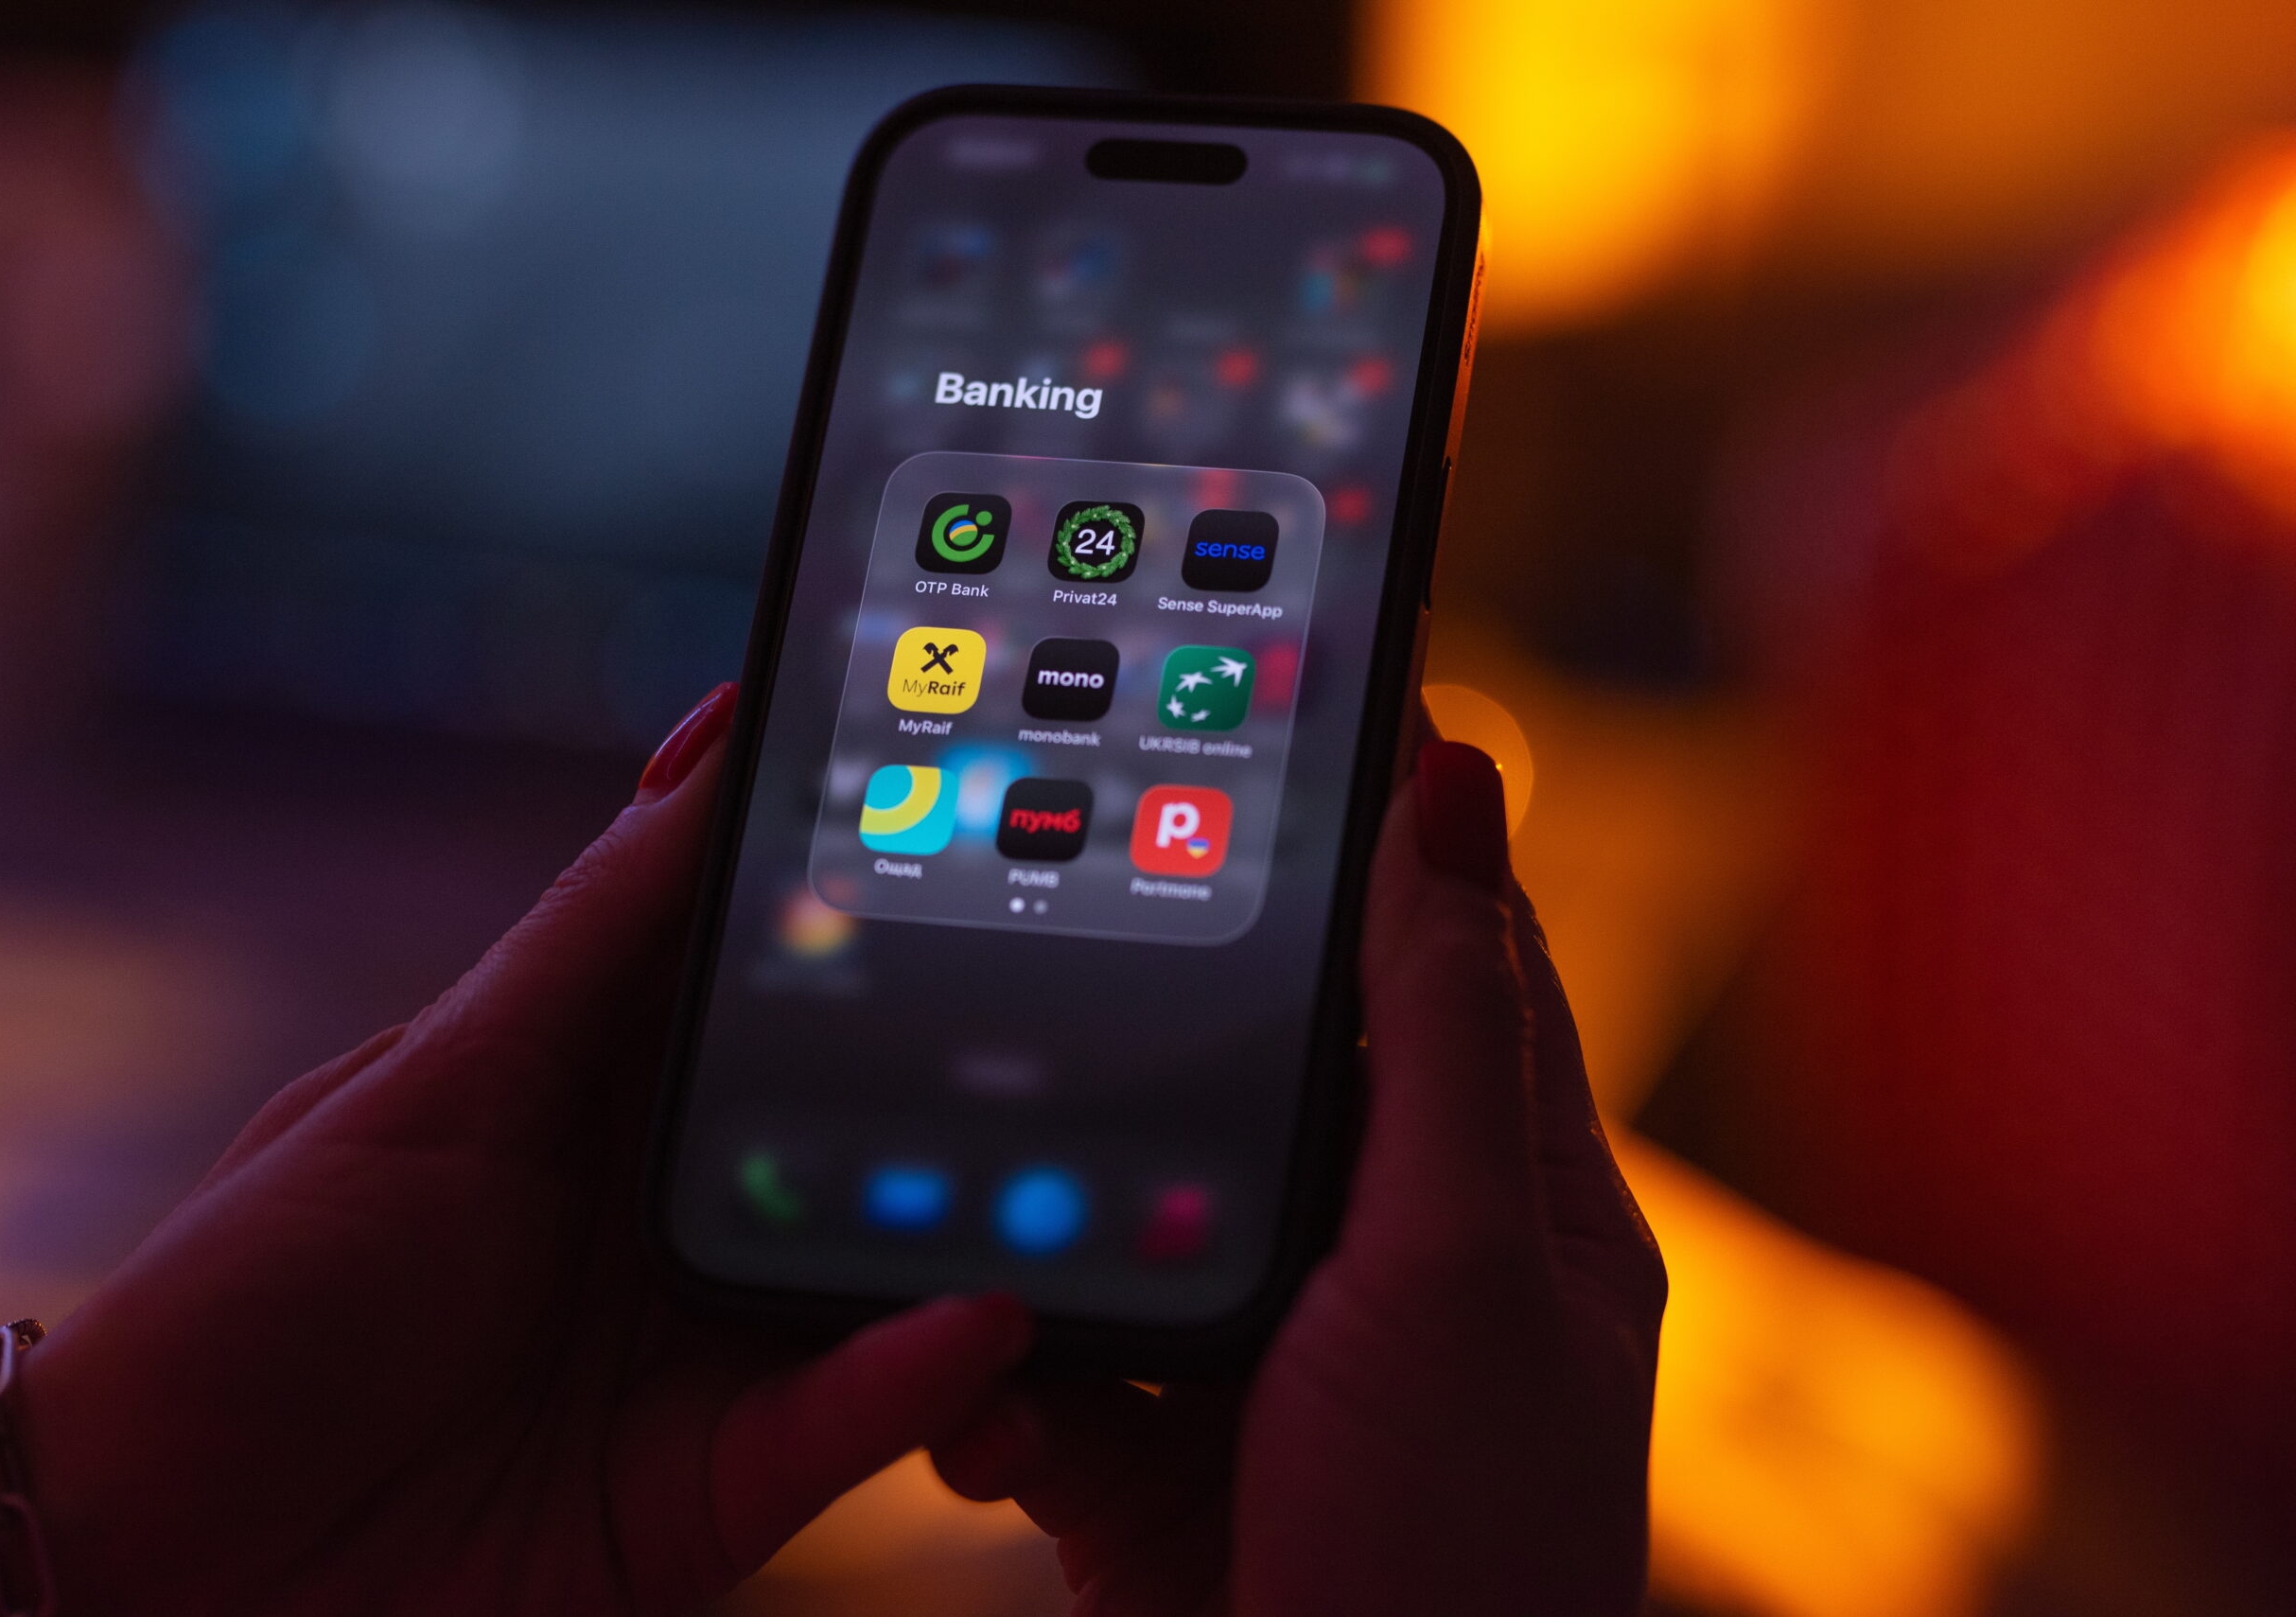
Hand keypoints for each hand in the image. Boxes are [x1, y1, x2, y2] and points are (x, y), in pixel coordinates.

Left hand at [0, 684, 1029, 1615]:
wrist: (145, 1565)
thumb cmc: (248, 1293)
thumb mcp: (428, 1088)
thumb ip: (591, 939)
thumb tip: (713, 752)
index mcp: (608, 1091)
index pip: (778, 975)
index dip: (883, 897)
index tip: (993, 817)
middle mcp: (678, 1210)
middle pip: (868, 1126)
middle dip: (981, 1079)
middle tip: (1097, 1015)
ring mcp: (704, 1349)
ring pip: (888, 1276)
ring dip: (986, 1233)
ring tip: (1083, 1181)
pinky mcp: (714, 1492)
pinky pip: (842, 1426)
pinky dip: (917, 1377)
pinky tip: (984, 1320)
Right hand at [931, 741, 1666, 1614]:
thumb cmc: (1455, 1543)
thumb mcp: (1457, 1261)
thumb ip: (1435, 1027)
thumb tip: (1456, 774)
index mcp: (1500, 1194)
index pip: (1443, 956)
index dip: (1367, 834)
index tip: (1265, 709)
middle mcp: (1387, 1261)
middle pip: (1261, 1066)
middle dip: (1154, 1016)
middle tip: (1036, 909)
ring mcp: (1264, 1356)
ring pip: (1128, 1204)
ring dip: (1048, 1217)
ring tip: (968, 1189)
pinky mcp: (1151, 1451)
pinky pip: (1052, 1359)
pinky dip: (1005, 1380)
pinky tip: (990, 1414)